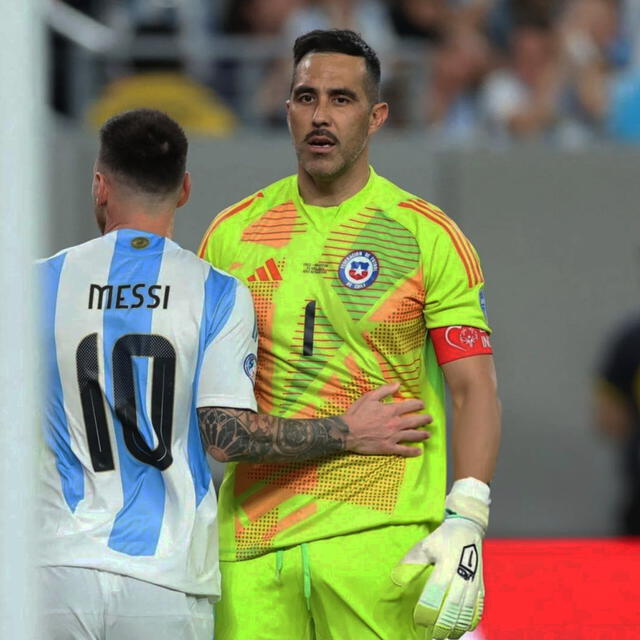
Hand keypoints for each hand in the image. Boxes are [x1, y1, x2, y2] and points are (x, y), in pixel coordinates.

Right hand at [342, 382, 430, 456]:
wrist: (348, 432)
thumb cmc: (357, 413)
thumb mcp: (369, 397)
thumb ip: (385, 390)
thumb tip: (398, 384)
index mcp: (391, 410)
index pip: (410, 406)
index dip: (418, 405)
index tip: (422, 405)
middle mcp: (395, 423)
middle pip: (415, 421)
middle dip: (424, 419)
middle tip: (430, 419)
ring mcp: (393, 436)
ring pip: (412, 435)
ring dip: (422, 435)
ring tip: (428, 434)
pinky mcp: (388, 447)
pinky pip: (404, 450)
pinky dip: (412, 451)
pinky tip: (419, 451)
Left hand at [392, 486, 488, 638]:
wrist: (468, 529)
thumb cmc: (443, 538)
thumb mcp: (424, 545)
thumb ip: (411, 563)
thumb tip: (396, 579)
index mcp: (448, 563)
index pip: (437, 591)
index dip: (428, 608)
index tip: (419, 619)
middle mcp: (463, 574)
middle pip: (453, 606)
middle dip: (442, 624)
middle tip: (431, 635)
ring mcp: (475, 582)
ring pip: (467, 611)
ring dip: (456, 627)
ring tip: (444, 636)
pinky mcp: (481, 586)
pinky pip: (478, 609)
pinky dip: (470, 622)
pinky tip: (460, 629)